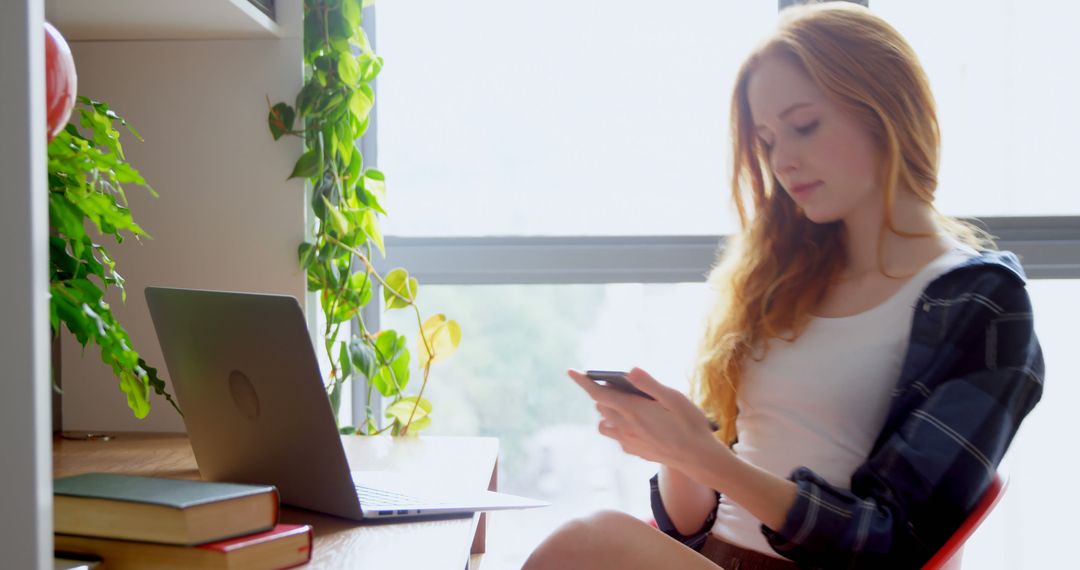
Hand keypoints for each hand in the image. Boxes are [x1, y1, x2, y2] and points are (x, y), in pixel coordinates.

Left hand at [567, 367, 724, 470]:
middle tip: (621, 386)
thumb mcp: (674, 398)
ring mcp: (628, 441)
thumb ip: (649, 384)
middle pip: (601, 406)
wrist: (698, 458)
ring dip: (609, 412)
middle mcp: (625, 427)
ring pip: (605, 424)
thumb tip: (630, 370)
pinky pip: (617, 437)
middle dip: (605, 393)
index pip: (599, 393)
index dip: (583, 382)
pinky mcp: (635, 451)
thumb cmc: (690, 424)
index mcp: (633, 410)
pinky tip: (638, 425)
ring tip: (627, 406)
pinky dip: (619, 428)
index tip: (570, 371)